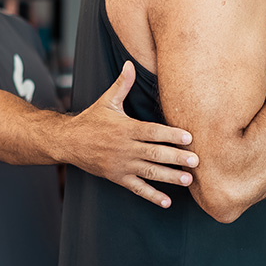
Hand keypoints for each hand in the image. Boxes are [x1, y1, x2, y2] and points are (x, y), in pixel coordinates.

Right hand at [65, 61, 199, 207]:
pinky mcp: (117, 177)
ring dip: (169, 177)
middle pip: (154, 153)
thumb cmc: (91, 120)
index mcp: (126, 128)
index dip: (170, 134)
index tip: (188, 137)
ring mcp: (122, 165)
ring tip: (188, 179)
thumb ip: (122, 84)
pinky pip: (137, 188)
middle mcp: (125, 148)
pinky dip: (151, 196)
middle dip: (176, 158)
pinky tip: (166, 201)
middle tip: (196, 161)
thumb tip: (130, 63)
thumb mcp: (107, 101)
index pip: (152, 132)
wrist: (69, 142)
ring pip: (149, 172)